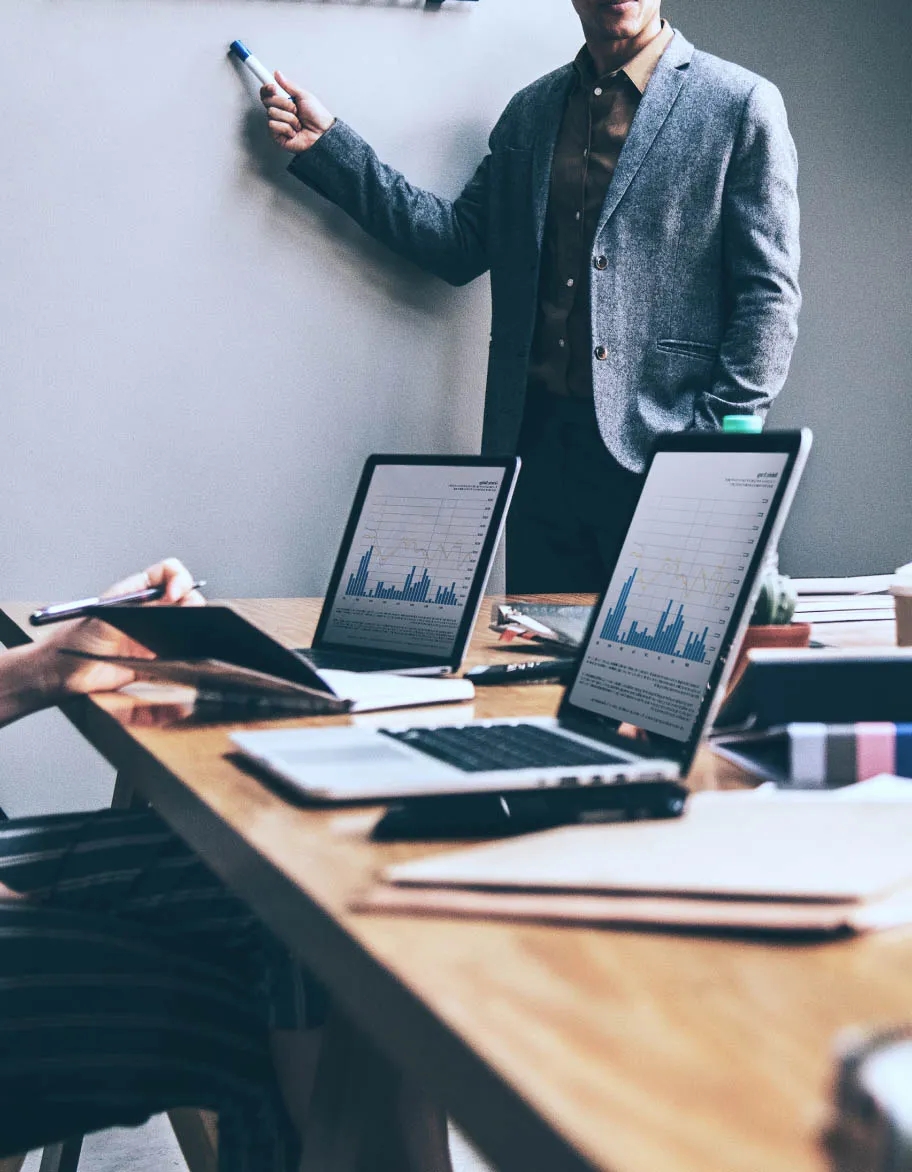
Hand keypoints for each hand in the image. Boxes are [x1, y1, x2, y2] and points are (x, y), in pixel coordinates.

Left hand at [42, 557, 204, 697]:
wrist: (63, 673)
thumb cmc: (75, 638)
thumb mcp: (105, 614)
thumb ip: (136, 606)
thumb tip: (168, 600)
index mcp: (138, 592)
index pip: (168, 573)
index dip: (178, 579)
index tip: (175, 594)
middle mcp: (150, 610)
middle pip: (186, 598)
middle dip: (193, 604)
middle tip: (188, 617)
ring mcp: (155, 635)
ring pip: (188, 626)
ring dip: (193, 629)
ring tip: (187, 638)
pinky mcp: (156, 660)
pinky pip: (180, 655)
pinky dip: (187, 655)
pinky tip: (183, 657)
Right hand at [260, 70, 334, 153]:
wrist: (322, 133)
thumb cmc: (317, 116)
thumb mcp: (304, 96)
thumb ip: (289, 85)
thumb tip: (278, 74)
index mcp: (284, 101)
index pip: (267, 93)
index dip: (267, 88)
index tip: (273, 87)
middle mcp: (279, 112)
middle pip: (267, 101)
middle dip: (284, 104)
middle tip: (296, 109)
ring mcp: (278, 124)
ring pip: (272, 113)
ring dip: (289, 118)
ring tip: (298, 123)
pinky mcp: (277, 136)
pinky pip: (273, 125)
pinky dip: (287, 128)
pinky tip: (294, 132)